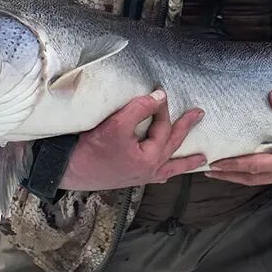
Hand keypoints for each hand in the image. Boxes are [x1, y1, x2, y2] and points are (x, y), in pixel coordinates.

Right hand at [59, 90, 205, 191]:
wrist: (69, 170)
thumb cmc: (92, 150)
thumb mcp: (117, 124)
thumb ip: (140, 108)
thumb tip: (160, 97)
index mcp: (150, 158)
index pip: (163, 127)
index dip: (162, 108)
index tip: (160, 93)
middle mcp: (149, 170)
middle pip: (173, 145)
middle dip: (186, 129)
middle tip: (199, 115)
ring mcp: (141, 177)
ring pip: (170, 166)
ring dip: (185, 161)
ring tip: (202, 159)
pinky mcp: (129, 179)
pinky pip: (156, 176)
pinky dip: (165, 173)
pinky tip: (166, 176)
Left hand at [208, 90, 271, 188]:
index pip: (254, 166)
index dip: (233, 165)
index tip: (214, 164)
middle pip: (250, 179)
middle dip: (229, 175)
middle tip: (208, 172)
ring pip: (259, 181)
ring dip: (239, 177)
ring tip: (222, 171)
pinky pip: (270, 179)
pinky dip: (255, 175)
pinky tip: (250, 168)